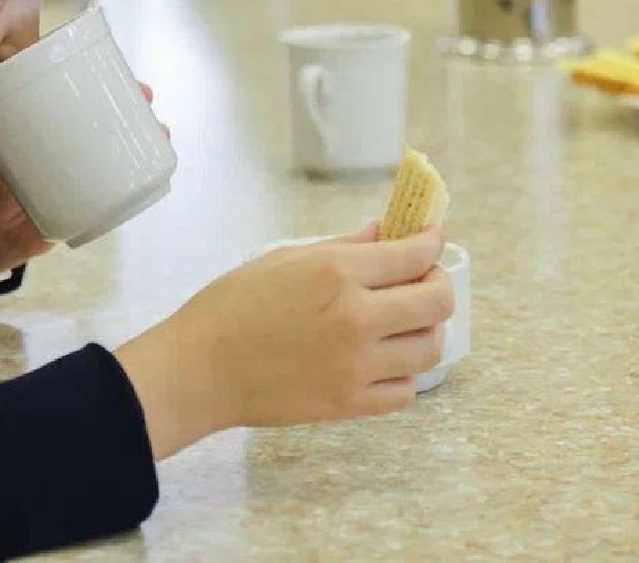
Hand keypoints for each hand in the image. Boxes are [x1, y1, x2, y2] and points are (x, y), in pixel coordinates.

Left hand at [0, 83, 168, 284]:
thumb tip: (1, 162)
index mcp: (46, 130)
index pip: (78, 98)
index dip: (102, 83)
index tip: (119, 74)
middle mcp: (70, 147)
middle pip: (109, 119)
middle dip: (132, 104)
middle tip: (145, 97)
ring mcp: (84, 173)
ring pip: (122, 150)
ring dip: (146, 138)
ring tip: (161, 132)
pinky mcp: (91, 202)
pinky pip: (121, 187)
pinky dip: (141, 179)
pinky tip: (158, 173)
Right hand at [116, 224, 451, 458]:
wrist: (200, 369)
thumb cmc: (231, 306)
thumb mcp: (284, 258)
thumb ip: (342, 247)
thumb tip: (383, 233)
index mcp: (336, 272)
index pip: (414, 255)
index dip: (431, 242)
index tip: (430, 240)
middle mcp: (357, 317)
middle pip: (436, 302)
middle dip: (438, 284)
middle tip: (423, 281)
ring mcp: (357, 365)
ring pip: (429, 348)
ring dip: (425, 331)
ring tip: (405, 324)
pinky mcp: (350, 404)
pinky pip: (405, 392)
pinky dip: (403, 374)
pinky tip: (383, 360)